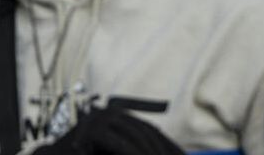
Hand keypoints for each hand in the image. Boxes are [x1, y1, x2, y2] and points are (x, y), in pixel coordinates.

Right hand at [32, 107, 183, 154]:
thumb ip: (133, 148)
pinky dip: (133, 154)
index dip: (169, 145)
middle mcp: (110, 112)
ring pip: (136, 135)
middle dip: (163, 149)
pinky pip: (120, 142)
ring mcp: (100, 117)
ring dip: (151, 152)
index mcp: (119, 116)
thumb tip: (171, 152)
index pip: (151, 130)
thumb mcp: (118, 151)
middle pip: (146, 131)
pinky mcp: (92, 127)